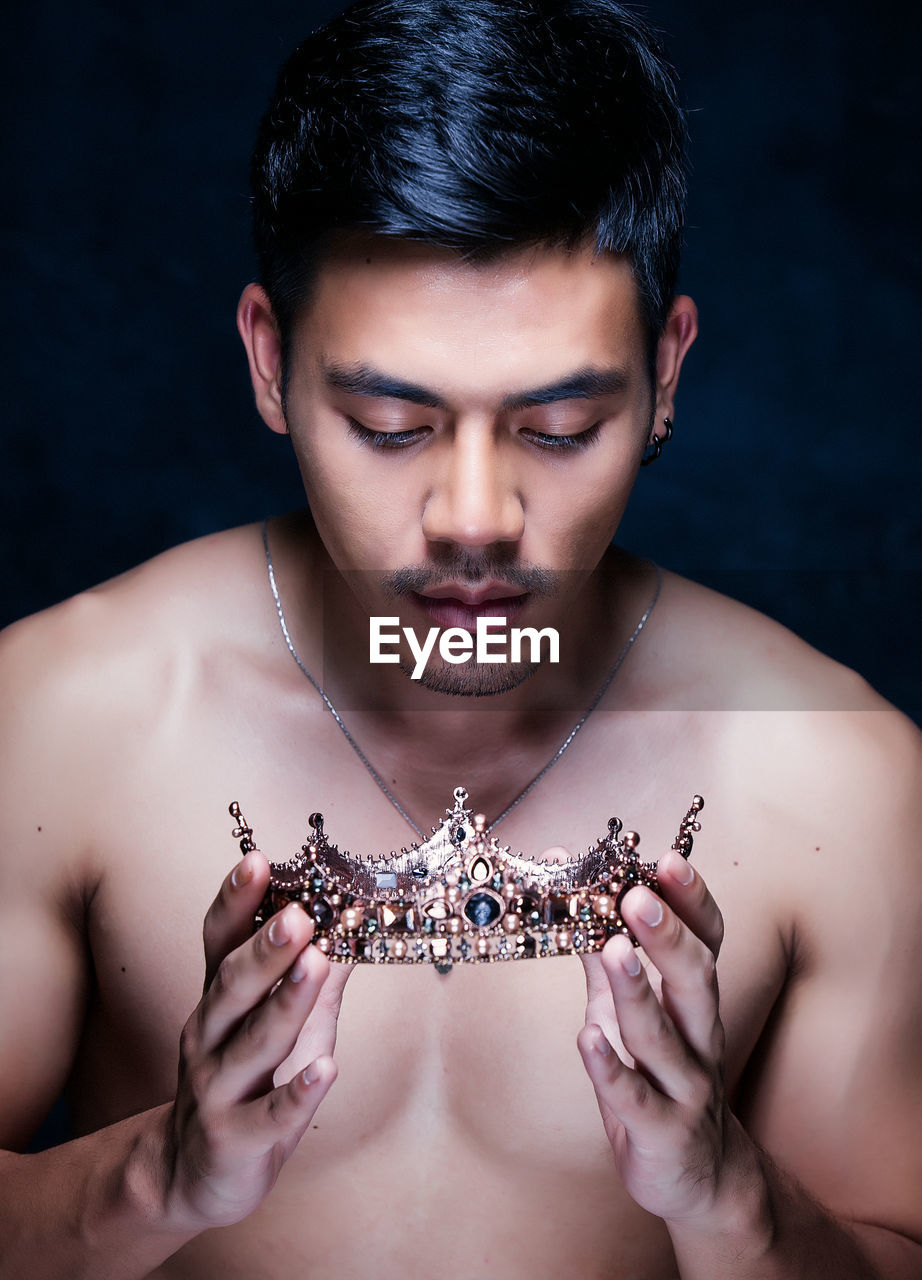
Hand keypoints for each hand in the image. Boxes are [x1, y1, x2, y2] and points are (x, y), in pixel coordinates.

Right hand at [160, 850, 351, 1230]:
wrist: (193, 1176)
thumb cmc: (247, 1083)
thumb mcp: (279, 1022)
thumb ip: (314, 973)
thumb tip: (358, 918)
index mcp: (219, 1002)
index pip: (218, 942)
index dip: (235, 902)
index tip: (257, 861)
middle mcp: (209, 1038)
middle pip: (232, 987)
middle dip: (263, 950)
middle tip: (296, 915)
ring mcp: (218, 1091)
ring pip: (251, 1044)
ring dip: (285, 1003)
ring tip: (316, 965)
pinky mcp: (235, 1140)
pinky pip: (270, 1115)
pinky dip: (298, 1092)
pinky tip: (327, 1068)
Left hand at [577, 850, 744, 1225]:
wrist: (698, 1178)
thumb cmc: (658, 1077)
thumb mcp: (628, 1009)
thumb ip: (602, 953)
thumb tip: (567, 889)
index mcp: (694, 1001)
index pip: (707, 942)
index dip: (692, 902)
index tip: (668, 861)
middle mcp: (699, 1038)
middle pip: (696, 981)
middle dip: (669, 938)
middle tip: (638, 898)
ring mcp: (684, 1087)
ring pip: (666, 1037)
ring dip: (639, 992)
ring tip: (613, 949)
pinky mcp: (660, 1131)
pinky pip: (635, 1098)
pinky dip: (611, 1069)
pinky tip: (587, 1039)